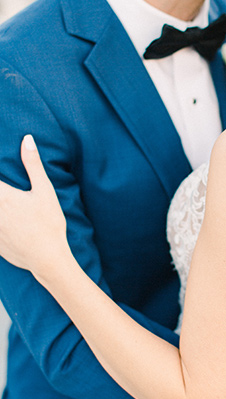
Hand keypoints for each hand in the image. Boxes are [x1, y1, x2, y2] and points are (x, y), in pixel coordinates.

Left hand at [0, 135, 70, 276]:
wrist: (47, 259)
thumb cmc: (49, 224)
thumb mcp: (45, 191)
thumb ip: (33, 164)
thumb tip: (27, 140)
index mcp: (3, 196)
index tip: (2, 181)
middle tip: (10, 198)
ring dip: (0, 208)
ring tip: (8, 207)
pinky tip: (7, 222)